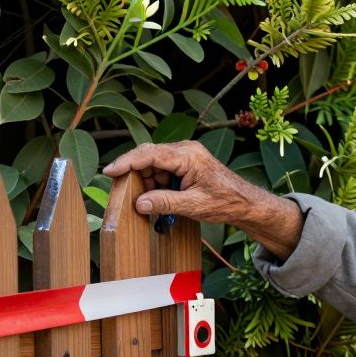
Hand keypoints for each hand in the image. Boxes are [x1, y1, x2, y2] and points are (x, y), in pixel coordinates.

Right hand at [103, 140, 259, 223]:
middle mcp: (186, 150)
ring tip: (151, 201)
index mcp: (189, 156)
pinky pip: (162, 169)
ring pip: (153, 164)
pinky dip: (156, 183)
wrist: (246, 202)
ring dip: (147, 182)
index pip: (150, 154)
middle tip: (128, 194)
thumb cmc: (226, 202)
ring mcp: (186, 155)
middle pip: (148, 156)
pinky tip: (159, 198)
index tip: (109, 171)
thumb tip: (139, 204)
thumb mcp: (194, 206)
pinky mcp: (186, 163)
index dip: (127, 162)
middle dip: (136, 175)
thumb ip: (166, 203)